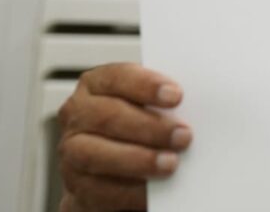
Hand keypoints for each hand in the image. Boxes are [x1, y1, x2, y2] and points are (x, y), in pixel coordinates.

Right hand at [57, 63, 190, 210]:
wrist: (116, 171)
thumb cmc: (138, 128)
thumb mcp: (148, 106)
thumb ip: (163, 102)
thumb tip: (197, 105)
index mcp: (97, 85)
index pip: (117, 77)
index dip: (146, 85)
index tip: (176, 96)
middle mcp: (78, 114)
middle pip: (108, 115)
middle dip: (149, 126)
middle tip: (183, 135)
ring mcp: (72, 151)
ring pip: (96, 153)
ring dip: (138, 159)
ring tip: (171, 163)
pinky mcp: (77, 186)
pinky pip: (99, 189)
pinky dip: (129, 191)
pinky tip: (152, 191)